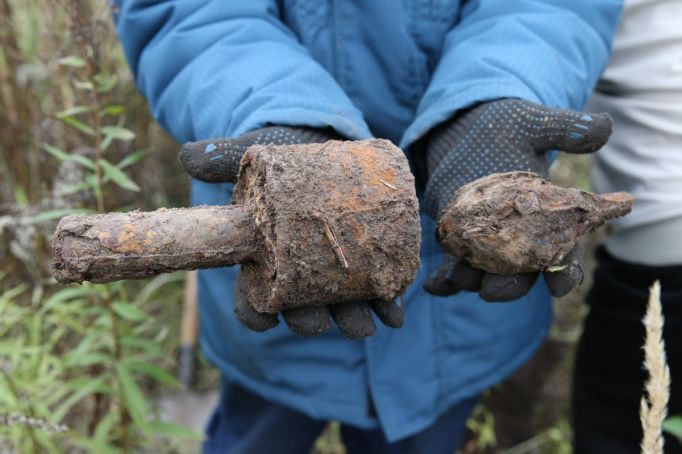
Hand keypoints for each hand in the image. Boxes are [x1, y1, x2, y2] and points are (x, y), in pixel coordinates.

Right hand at [179, 126, 403, 338]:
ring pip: (341, 306)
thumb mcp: (256, 157)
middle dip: (311, 321)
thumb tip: (189, 158)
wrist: (329, 148)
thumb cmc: (285, 160)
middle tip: (319, 323)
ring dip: (354, 319)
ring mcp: (334, 271)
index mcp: (265, 259)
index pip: (252, 298)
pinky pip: (376, 290)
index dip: (255, 314)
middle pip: (301, 309)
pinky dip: (386, 302)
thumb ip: (224, 157)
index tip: (264, 320)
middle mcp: (300, 273)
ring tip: (367, 323)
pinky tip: (395, 311)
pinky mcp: (366, 260)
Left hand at [422, 99, 611, 300]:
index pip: (565, 255)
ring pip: (484, 274)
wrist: (466, 130)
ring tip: (458, 278)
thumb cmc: (506, 127)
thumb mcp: (534, 125)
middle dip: (508, 287)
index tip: (559, 286)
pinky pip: (454, 267)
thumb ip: (566, 130)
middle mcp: (521, 239)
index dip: (565, 274)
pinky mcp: (460, 240)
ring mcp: (489, 243)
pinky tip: (432, 286)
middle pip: (521, 275)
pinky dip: (443, 282)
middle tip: (492, 291)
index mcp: (549, 220)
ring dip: (471, 280)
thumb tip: (603, 129)